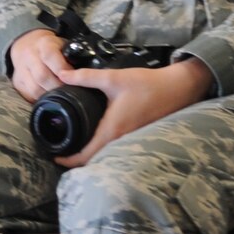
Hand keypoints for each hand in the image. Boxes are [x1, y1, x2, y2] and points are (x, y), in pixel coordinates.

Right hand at [8, 29, 69, 103]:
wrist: (26, 43)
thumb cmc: (51, 47)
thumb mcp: (63, 45)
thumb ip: (72, 57)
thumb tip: (85, 74)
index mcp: (44, 44)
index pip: (50, 57)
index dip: (62, 70)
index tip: (73, 79)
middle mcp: (29, 55)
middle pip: (42, 76)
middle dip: (58, 87)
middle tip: (70, 92)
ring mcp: (20, 69)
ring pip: (35, 88)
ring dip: (49, 95)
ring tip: (61, 96)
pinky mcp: (17, 81)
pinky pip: (29, 95)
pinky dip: (40, 98)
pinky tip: (49, 97)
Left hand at [53, 58, 214, 167]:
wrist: (178, 88)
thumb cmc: (147, 84)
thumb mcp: (113, 78)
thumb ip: (86, 77)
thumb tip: (62, 74)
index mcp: (113, 129)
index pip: (87, 155)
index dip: (69, 159)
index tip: (55, 156)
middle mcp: (123, 139)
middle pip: (96, 158)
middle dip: (77, 158)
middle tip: (60, 149)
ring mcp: (133, 138)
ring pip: (107, 153)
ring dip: (91, 152)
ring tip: (73, 142)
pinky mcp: (139, 134)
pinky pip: (117, 146)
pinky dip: (104, 146)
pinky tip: (96, 135)